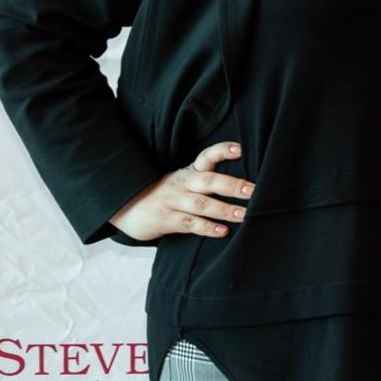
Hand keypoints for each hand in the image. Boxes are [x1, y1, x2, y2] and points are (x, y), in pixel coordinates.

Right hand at [109, 141, 252, 240]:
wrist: (127, 206)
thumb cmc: (167, 193)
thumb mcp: (185, 181)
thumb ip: (208, 179)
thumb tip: (244, 184)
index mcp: (190, 171)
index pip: (207, 156)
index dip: (223, 151)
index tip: (241, 149)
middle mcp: (183, 183)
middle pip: (209, 181)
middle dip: (232, 185)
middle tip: (253, 190)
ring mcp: (174, 201)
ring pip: (202, 204)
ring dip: (224, 210)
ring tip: (244, 214)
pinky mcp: (166, 220)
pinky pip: (190, 223)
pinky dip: (207, 228)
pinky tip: (222, 231)